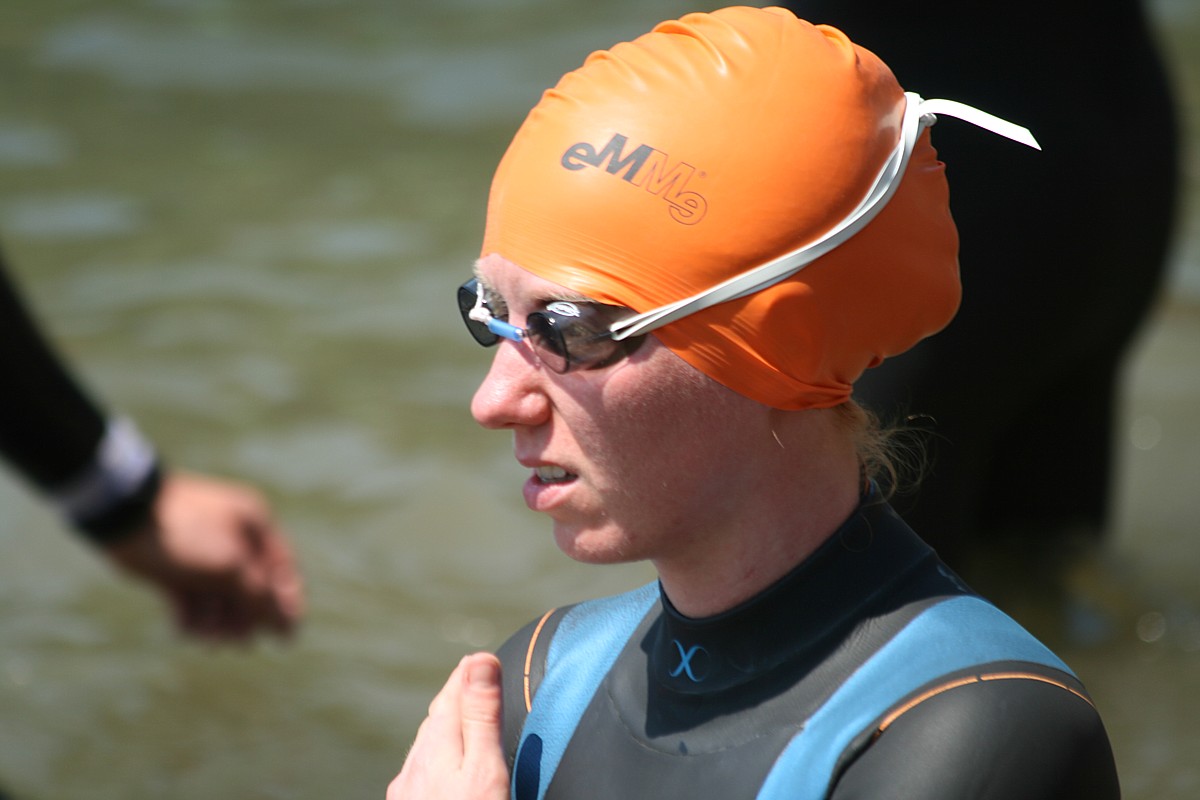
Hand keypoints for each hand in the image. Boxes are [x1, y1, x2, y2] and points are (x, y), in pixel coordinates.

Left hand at [103, 471, 302, 640]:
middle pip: (251, 588)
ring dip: (217, 621)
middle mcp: (232, 538)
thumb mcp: (231, 567)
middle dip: (245, 617)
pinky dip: (192, 616)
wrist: (125, 518)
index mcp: (254, 525)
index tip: (287, 636)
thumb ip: (260, 597)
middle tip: (238, 642)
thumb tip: (287, 625)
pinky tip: (184, 629)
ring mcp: (202, 554)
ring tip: (206, 637)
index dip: (287, 603)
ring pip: (220, 597)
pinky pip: (193, 599)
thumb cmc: (187, 534)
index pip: (283, 568)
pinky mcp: (174, 569)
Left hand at [388, 652, 509, 799]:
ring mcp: (407, 787)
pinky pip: (420, 769)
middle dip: (457, 697)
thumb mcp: (483, 768)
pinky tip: (443, 767)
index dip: (470, 671)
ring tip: (459, 718)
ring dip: (444, 726)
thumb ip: (482, 717)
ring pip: (426, 744)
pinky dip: (435, 756)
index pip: (453, 693)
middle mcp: (415, 763)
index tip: (482, 657)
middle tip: (472, 680)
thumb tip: (480, 660)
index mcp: (437, 745)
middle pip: (437, 717)